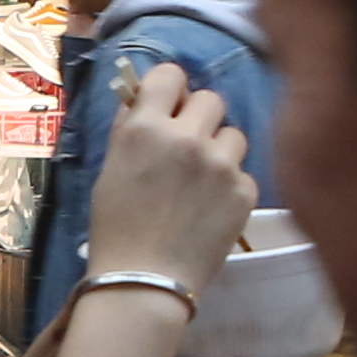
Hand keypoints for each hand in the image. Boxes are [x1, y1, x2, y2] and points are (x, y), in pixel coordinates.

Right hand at [74, 62, 251, 295]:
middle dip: (199, 118)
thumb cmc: (115, 226)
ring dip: (220, 150)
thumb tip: (144, 100)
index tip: (169, 104)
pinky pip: (243, 172)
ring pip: (233, 134)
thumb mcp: (111, 169)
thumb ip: (131, 129)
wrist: (144, 280)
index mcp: (145, 128)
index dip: (170, 88)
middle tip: (188, 145)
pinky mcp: (245, 191)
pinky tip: (211, 209)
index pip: (170, 75)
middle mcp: (187, 137)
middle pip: (211, 99)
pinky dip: (230, 186)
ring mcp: (221, 164)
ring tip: (203, 182)